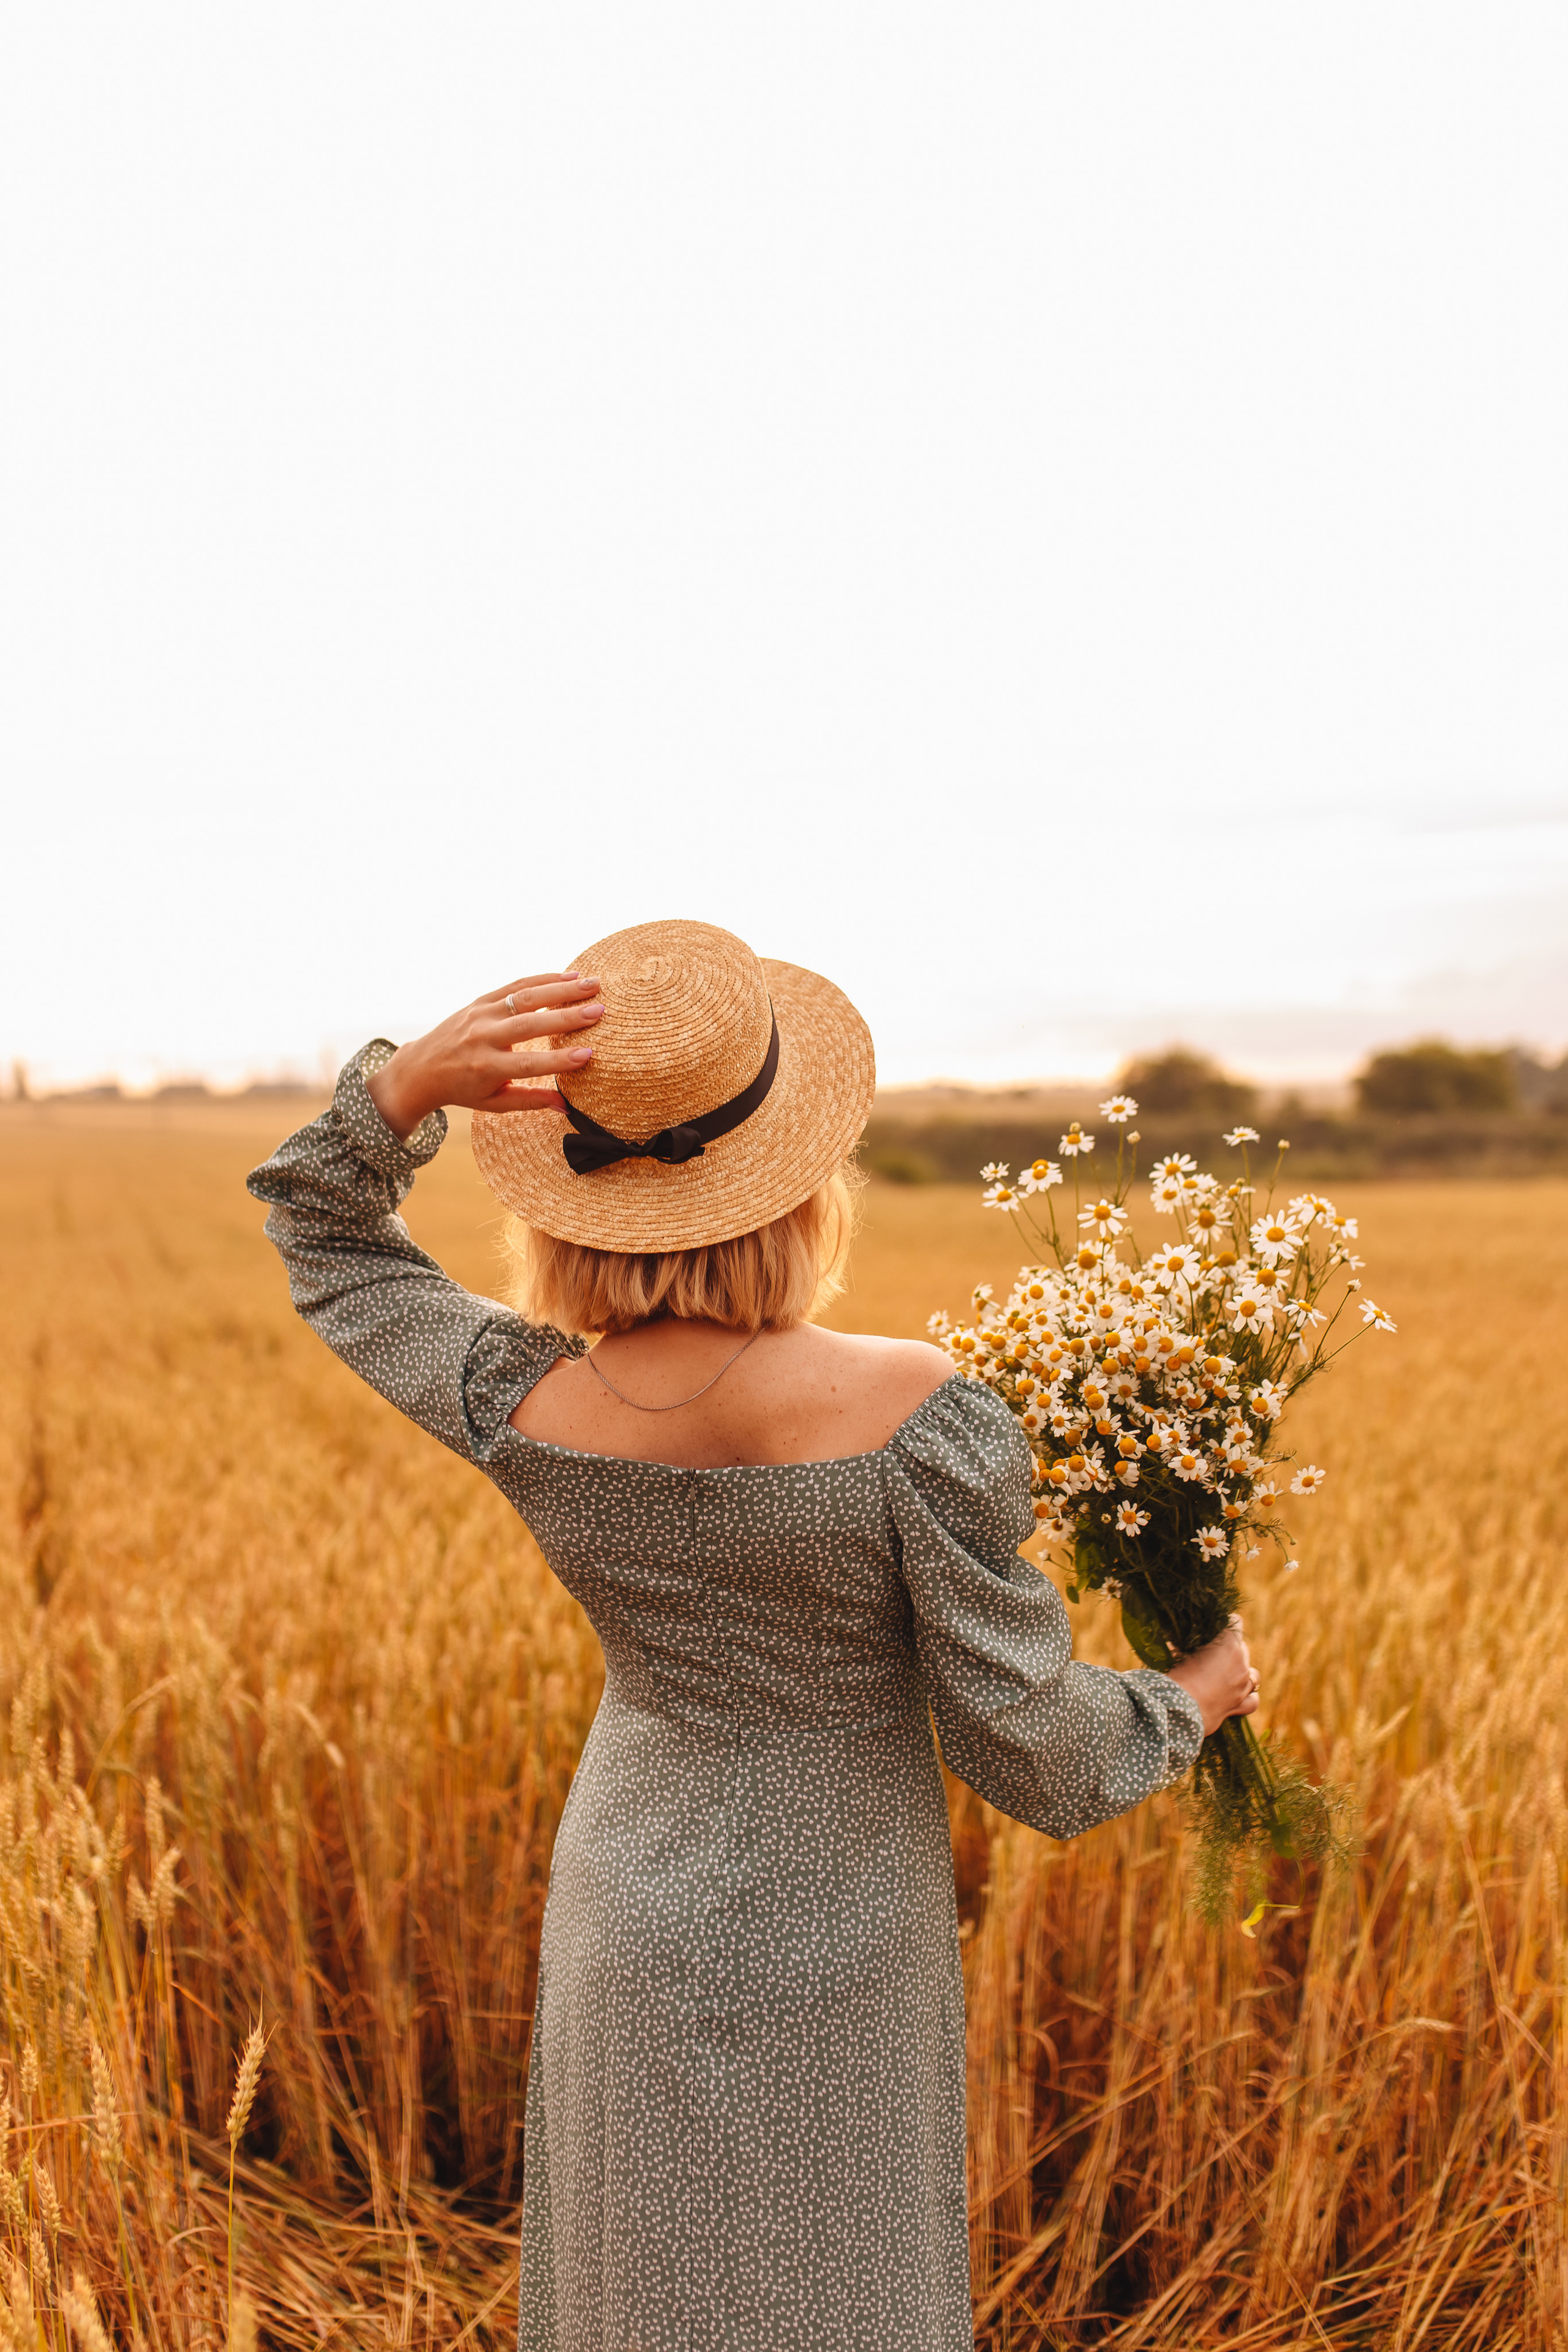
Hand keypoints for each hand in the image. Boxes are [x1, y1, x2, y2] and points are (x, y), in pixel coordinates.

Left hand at [365, 974, 604, 1140]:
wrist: (423, 1067)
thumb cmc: (464, 1089)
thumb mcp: (494, 1103)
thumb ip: (531, 1101)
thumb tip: (567, 1107)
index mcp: (486, 1068)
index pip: (528, 1064)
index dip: (559, 1060)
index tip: (588, 1054)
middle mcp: (482, 1038)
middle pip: (529, 1024)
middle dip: (566, 1016)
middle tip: (599, 1010)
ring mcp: (481, 1015)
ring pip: (524, 997)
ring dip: (561, 988)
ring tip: (592, 984)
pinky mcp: (481, 1000)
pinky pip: (515, 986)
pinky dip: (543, 978)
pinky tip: (569, 976)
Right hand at [1166, 1615, 1259, 1736]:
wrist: (1181, 1709)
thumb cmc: (1178, 1676)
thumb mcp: (1180, 1653)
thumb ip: (1188, 1645)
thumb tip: (1181, 1642)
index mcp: (1228, 1643)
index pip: (1235, 1622)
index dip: (1224, 1623)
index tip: (1213, 1629)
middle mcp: (1241, 1662)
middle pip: (1242, 1647)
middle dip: (1229, 1649)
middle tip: (1210, 1655)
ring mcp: (1243, 1684)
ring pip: (1253, 1673)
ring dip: (1242, 1671)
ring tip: (1228, 1674)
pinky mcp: (1241, 1704)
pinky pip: (1253, 1699)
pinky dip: (1248, 1695)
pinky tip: (1239, 1694)